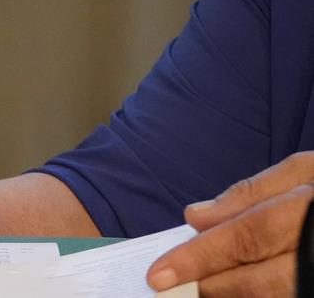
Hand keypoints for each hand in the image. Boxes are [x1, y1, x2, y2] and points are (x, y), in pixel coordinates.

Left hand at [147, 151, 313, 296]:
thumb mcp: (307, 171)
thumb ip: (251, 193)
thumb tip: (196, 217)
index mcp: (310, 211)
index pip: (245, 238)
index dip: (200, 258)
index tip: (159, 275)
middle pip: (259, 282)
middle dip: (214, 287)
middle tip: (177, 287)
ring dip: (237, 297)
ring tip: (207, 290)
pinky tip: (243, 293)